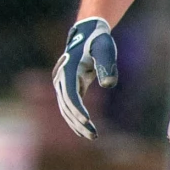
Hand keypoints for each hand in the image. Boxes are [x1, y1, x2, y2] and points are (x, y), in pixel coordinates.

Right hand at [51, 16, 117, 139]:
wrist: (87, 33)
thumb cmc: (98, 41)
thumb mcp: (105, 50)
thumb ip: (107, 66)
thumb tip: (109, 85)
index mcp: (68, 70)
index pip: (70, 95)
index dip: (78, 109)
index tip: (87, 122)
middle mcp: (60, 78)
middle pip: (66, 105)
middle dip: (78, 122)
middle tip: (93, 136)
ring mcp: (61, 83)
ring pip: (65, 108)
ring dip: (76, 123)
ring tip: (90, 136)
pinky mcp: (68, 86)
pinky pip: (69, 105)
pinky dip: (75, 117)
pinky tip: (84, 128)